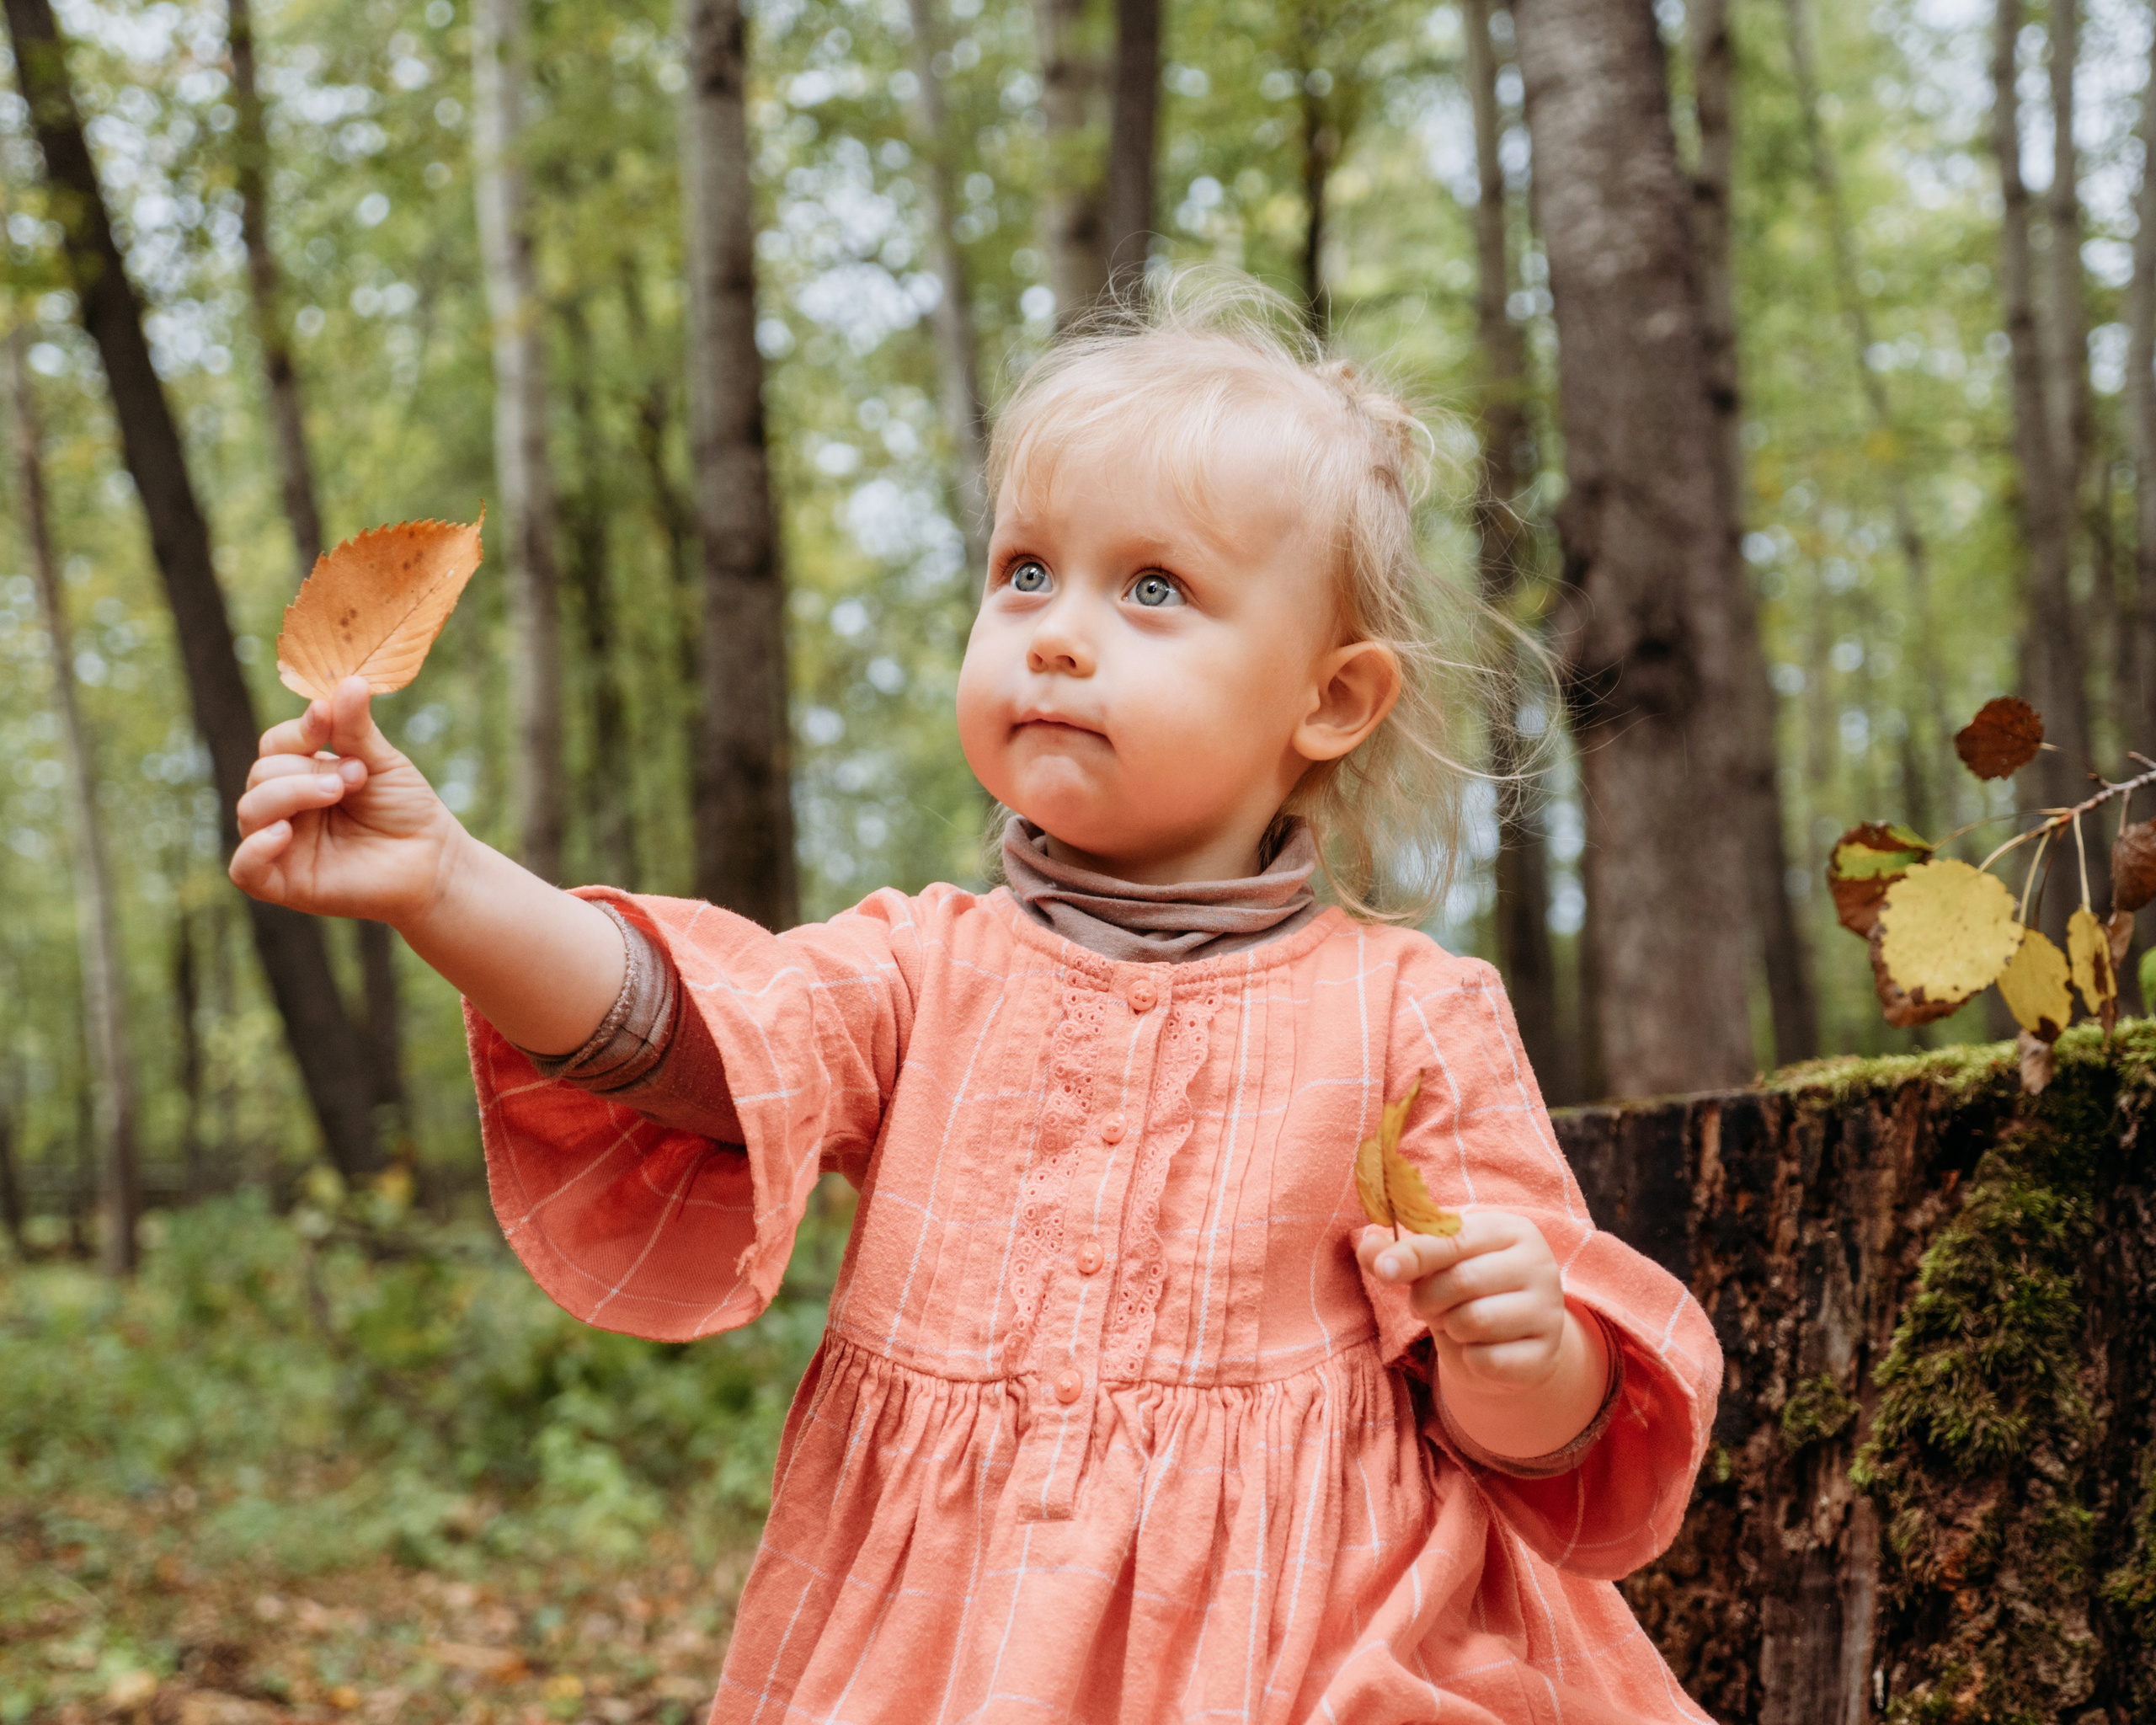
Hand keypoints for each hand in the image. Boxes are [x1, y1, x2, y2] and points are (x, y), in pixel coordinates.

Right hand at [229, 675, 465, 928]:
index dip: (297, 730)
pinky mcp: (284, 883)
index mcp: (301, 775)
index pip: (275, 745)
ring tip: (337, 792)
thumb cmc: (406, 809)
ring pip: (250, 811)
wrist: (433, 860)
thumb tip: (349, 681)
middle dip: (306, 769)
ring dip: (290, 793)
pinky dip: (255, 849)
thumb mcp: (382, 762)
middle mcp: (284, 809)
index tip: (326, 716)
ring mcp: (281, 846)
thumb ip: (355, 729)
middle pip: (261, 774)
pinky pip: (244, 869)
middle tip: (355, 776)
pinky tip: (284, 833)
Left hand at [1357, 1211, 1567, 1394]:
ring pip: (1476, 1321)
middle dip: (1427, 1298)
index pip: (1456, 1238)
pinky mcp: (1546, 1355)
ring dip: (1450, 1327)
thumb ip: (1397, 1253)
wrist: (1510, 1341)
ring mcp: (1549, 1312)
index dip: (1414, 1254)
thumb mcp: (1433, 1264)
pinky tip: (1478, 1349)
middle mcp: (1539, 1265)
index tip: (1383, 1270)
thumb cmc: (1465, 1290)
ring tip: (1455, 1323)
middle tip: (1424, 1305)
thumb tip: (1368, 1247)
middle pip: (1462, 1281)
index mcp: (1510, 1230)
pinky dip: (1470, 1359)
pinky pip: (1489, 1360)